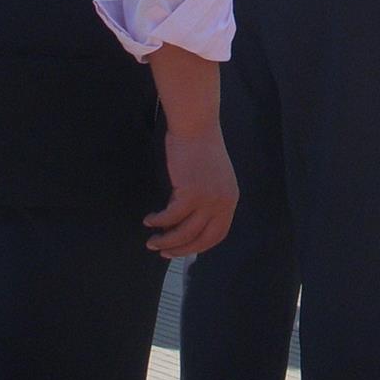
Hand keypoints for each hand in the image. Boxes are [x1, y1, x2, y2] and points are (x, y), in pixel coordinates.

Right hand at [143, 127, 238, 258]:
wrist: (197, 126)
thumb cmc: (200, 147)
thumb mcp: (211, 177)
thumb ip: (206, 199)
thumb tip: (188, 220)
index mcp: (230, 199)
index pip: (217, 234)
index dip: (198, 246)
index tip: (182, 251)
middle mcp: (223, 202)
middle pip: (202, 239)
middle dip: (181, 250)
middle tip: (163, 253)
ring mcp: (208, 199)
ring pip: (185, 232)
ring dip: (166, 240)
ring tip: (152, 241)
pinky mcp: (191, 193)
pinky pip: (170, 217)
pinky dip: (158, 221)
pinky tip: (149, 220)